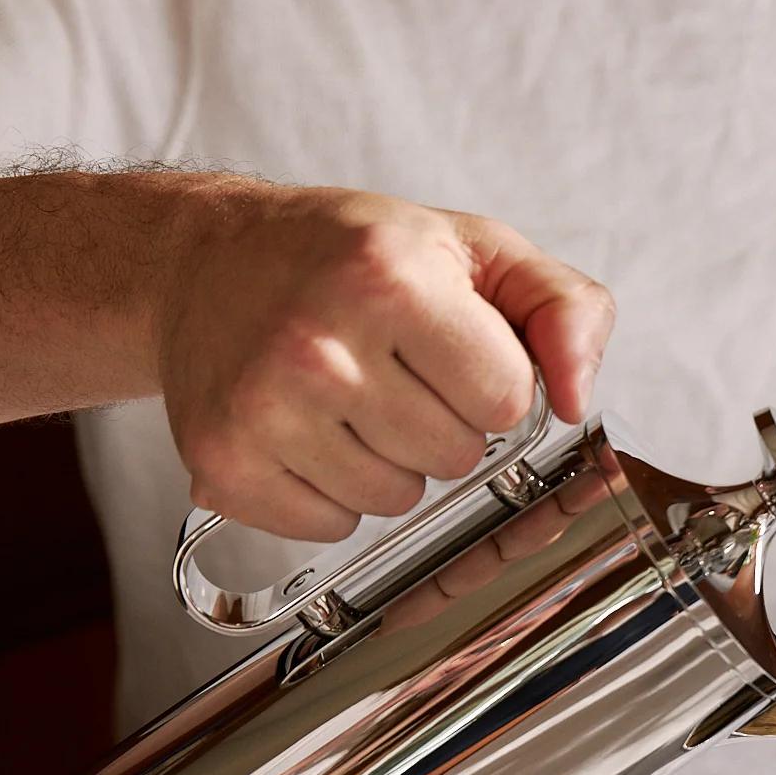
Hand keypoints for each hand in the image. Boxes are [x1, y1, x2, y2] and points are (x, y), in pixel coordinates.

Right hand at [158, 185, 614, 540]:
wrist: (202, 262)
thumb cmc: (344, 255)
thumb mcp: (472, 248)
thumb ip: (562, 308)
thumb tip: (573, 399)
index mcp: (388, 278)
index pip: (505, 400)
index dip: (491, 384)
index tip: (451, 351)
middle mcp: (318, 345)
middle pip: (455, 457)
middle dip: (442, 423)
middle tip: (393, 371)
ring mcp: (263, 410)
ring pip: (396, 501)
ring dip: (388, 462)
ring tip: (347, 399)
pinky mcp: (223, 464)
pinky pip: (331, 526)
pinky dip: (330, 494)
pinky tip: (306, 432)